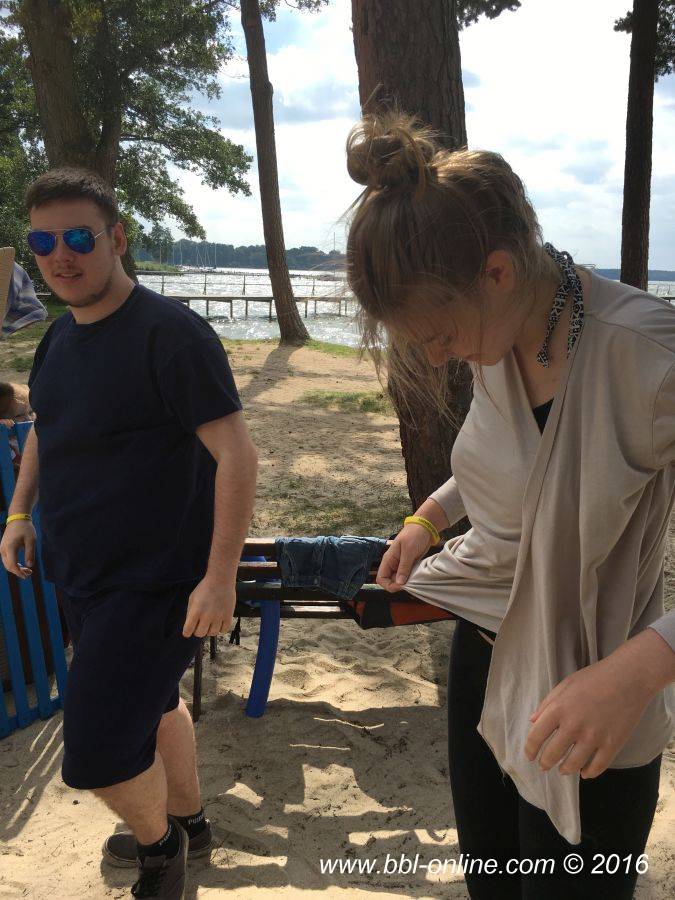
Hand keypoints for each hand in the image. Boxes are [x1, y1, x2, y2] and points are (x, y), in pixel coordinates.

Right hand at [0, 520, 35, 578]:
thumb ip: (30, 553)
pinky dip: (13, 564)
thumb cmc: (26, 529)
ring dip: (16, 569)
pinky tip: (22, 565)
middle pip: (8, 566)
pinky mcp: (3, 548)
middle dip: (18, 572)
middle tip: (30, 573)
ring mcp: (2, 548)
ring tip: (28, 570)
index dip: (19, 572)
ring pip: (7, 564)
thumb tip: (30, 566)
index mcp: (10, 547)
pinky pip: (6, 560)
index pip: (12, 564)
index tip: (27, 575)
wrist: (17, 519)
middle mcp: (3, 549)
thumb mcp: (31, 540)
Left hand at [182, 576, 235, 637]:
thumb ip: (190, 613)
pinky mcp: (228, 616)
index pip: (188, 631)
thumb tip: (190, 626)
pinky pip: (224, 630)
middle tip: (201, 624)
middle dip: (198, 630)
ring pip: (212, 633)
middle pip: (200, 634)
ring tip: (211, 622)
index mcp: (195, 611)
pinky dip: (220, 628)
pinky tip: (219, 621)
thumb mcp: (192, 598)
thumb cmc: (205, 588)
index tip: (188, 630)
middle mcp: (207, 616)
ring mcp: (218, 617)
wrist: (221, 579)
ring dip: (210, 629)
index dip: (187, 632)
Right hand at [376, 524, 431, 592]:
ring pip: (399, 580)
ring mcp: (401, 565)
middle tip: (410, 584)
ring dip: (405, 583)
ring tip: (414, 581)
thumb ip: (404, 567)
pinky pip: (407, 576)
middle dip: (398, 585)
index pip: (381, 578)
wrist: (424, 528)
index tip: (400, 586)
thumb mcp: (408, 551)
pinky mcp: (409, 565)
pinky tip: (417, 578)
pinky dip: (411, 579)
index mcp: (388, 559)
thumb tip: (399, 583)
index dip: (388, 585)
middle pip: (390, 581)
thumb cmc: (414, 536)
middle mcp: (393, 564)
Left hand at [524, 653, 653, 778]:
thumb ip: (547, 704)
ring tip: (563, 770)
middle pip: (552, 755)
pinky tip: (584, 772)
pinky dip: (588, 773)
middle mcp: (574, 726)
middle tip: (544, 766)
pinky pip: (597, 767)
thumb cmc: (594, 678)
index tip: (529, 755)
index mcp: (558, 709)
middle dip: (545, 763)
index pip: (536, 736)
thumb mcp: (564, 685)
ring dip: (565, 770)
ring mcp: (594, 737)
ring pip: (573, 765)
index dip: (530, 749)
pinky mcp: (612, 745)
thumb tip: (532, 721)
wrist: (628, 678)